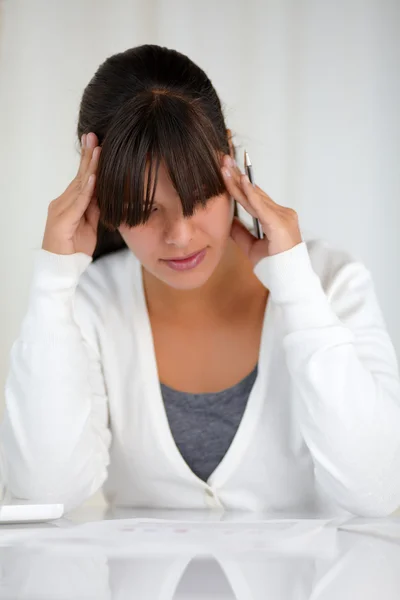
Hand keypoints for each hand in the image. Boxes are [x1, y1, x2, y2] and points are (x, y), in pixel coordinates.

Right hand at [41, 132, 100, 255]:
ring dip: (89, 167)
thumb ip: (95, 207)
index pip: (83, 178)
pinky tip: (94, 177)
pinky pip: (77, 203)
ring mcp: (60, 210)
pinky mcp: (62, 221)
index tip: (98, 143)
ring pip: (79, 186)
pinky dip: (86, 190)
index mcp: (69, 202)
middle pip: (79, 176)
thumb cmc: (75, 248)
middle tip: (94, 135)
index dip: (91, 161)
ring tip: (97, 149)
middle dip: (88, 155)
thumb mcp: (91, 223)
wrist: (62, 268)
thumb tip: (104, 191)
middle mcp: (62, 202)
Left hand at [221, 155, 302, 266]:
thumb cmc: (274, 267)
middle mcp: (282, 213)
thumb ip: (241, 233)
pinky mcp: (279, 224)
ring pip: (256, 197)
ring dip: (238, 182)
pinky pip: (262, 207)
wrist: (288, 281)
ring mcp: (283, 217)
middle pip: (255, 192)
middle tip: (223, 160)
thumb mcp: (251, 247)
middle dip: (237, 176)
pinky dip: (251, 194)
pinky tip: (241, 182)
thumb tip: (228, 221)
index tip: (227, 171)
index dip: (240, 184)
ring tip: (225, 168)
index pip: (254, 197)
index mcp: (276, 218)